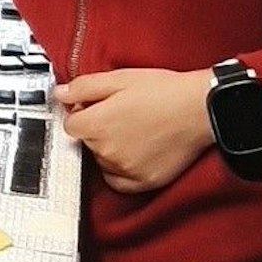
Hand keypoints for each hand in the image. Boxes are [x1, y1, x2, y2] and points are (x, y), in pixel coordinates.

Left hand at [56, 68, 215, 194]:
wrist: (200, 108)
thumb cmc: (164, 91)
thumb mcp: (118, 78)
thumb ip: (83, 87)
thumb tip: (60, 94)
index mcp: (97, 124)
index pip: (70, 125)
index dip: (81, 112)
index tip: (93, 107)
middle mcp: (107, 151)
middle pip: (86, 142)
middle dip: (96, 128)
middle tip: (119, 113)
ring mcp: (126, 169)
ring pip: (101, 160)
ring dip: (108, 147)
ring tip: (132, 129)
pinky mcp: (145, 181)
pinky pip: (117, 182)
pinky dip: (118, 170)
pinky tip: (130, 153)